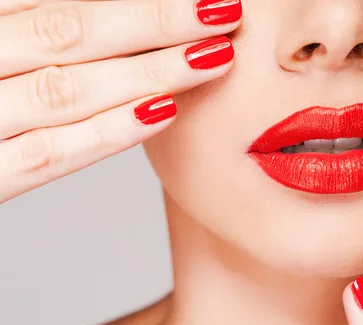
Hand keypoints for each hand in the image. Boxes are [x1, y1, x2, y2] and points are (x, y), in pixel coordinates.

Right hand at [0, 0, 241, 202]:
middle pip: (68, 30)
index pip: (58, 4)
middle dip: (154, 20)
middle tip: (223, 10)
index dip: (134, 1)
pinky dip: (107, 131)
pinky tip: (162, 112)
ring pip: (65, 87)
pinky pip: (47, 154)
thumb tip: (102, 10)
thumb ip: (30, 23)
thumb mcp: (0, 43)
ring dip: (148, 70)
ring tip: (213, 56)